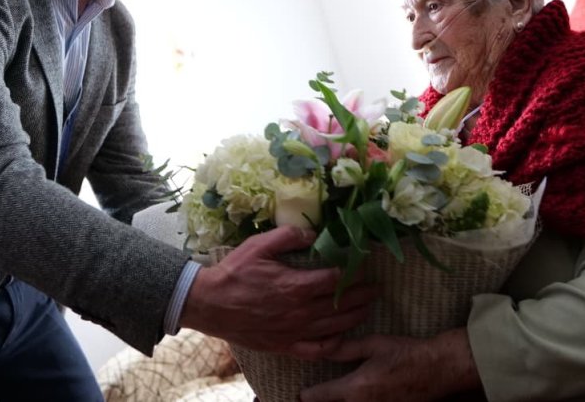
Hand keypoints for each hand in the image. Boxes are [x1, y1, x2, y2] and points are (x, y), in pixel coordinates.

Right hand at [179, 226, 376, 357]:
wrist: (209, 304)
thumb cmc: (233, 273)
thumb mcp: (259, 245)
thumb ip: (289, 236)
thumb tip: (313, 233)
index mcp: (296, 286)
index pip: (336, 279)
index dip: (353, 271)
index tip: (363, 265)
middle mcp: (300, 312)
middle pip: (341, 305)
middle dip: (362, 295)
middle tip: (376, 288)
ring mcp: (294, 332)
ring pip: (334, 328)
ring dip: (355, 317)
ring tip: (367, 308)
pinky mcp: (285, 345)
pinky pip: (316, 350)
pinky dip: (334, 345)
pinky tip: (341, 337)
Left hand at [298, 329, 480, 401]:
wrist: (437, 370)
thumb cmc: (406, 353)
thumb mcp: (374, 345)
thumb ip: (345, 349)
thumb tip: (323, 348)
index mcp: (355, 387)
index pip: (320, 396)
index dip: (308, 394)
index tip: (301, 393)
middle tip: (308, 398)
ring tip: (333, 397)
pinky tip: (356, 398)